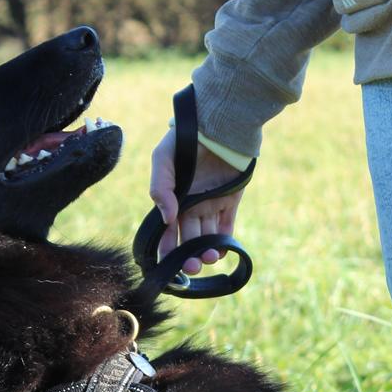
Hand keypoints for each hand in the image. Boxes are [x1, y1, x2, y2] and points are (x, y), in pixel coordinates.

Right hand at [150, 130, 244, 275]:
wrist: (217, 124)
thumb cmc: (185, 138)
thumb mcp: (162, 158)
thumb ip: (159, 188)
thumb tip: (167, 219)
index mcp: (173, 199)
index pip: (168, 232)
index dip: (167, 250)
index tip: (168, 265)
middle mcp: (191, 205)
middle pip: (189, 240)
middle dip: (189, 257)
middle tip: (191, 267)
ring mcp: (212, 204)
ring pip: (208, 237)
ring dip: (207, 252)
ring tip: (208, 258)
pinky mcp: (231, 201)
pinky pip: (227, 226)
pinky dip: (225, 241)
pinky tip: (221, 251)